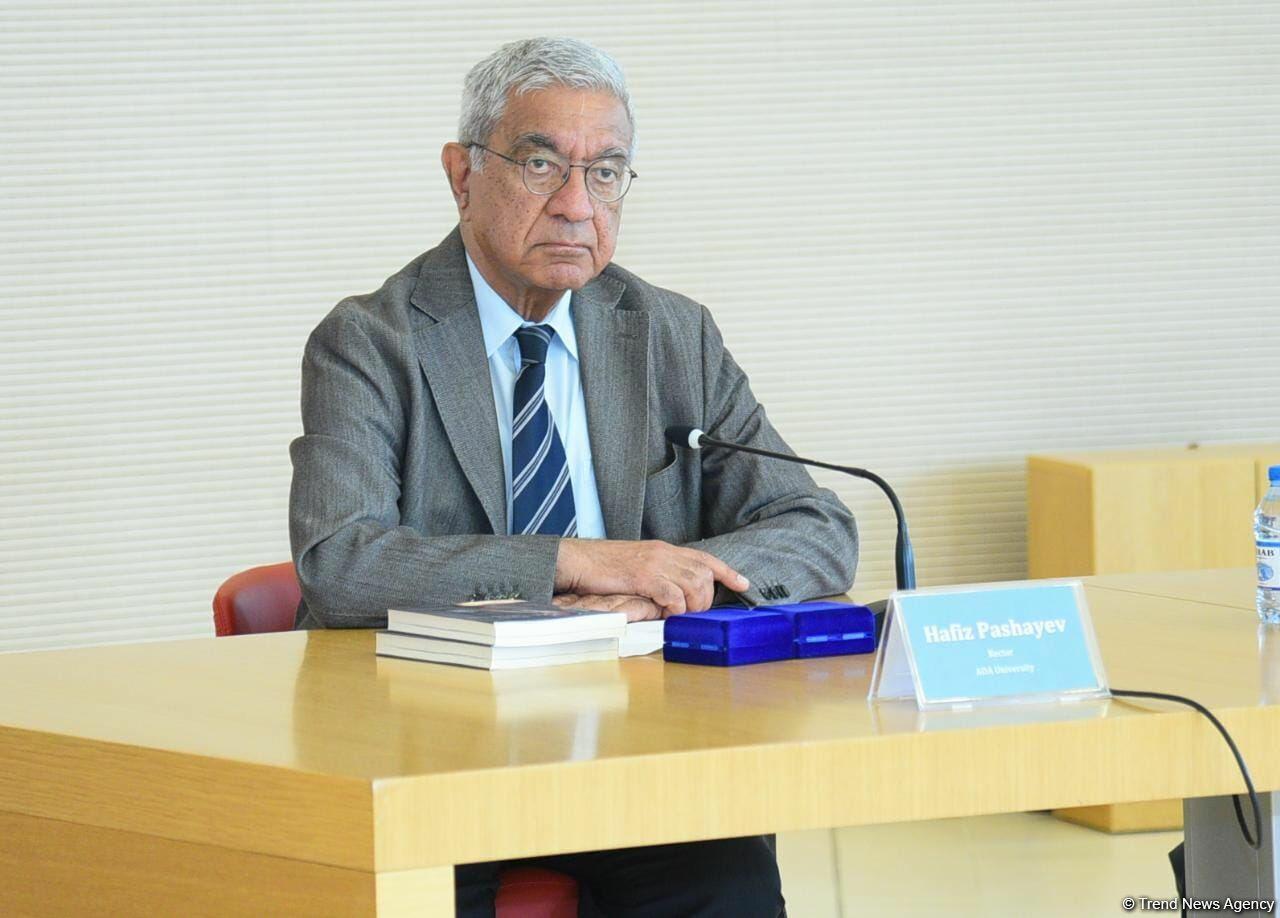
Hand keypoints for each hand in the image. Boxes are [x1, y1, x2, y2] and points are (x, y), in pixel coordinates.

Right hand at [554, 539, 748, 616]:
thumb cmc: (604, 567)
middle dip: (706, 597)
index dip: (727, 571)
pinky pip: (672, 593)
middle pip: (704, 574)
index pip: (704, 558)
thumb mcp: (638, 565)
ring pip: (693, 583)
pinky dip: (675, 607)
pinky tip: (667, 612)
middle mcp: (663, 553)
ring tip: (680, 615)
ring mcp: (653, 563)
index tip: (743, 584)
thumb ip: (658, 574)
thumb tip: (674, 595)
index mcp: (664, 549)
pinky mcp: (642, 575)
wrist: (578, 560)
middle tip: (693, 612)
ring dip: (693, 604)